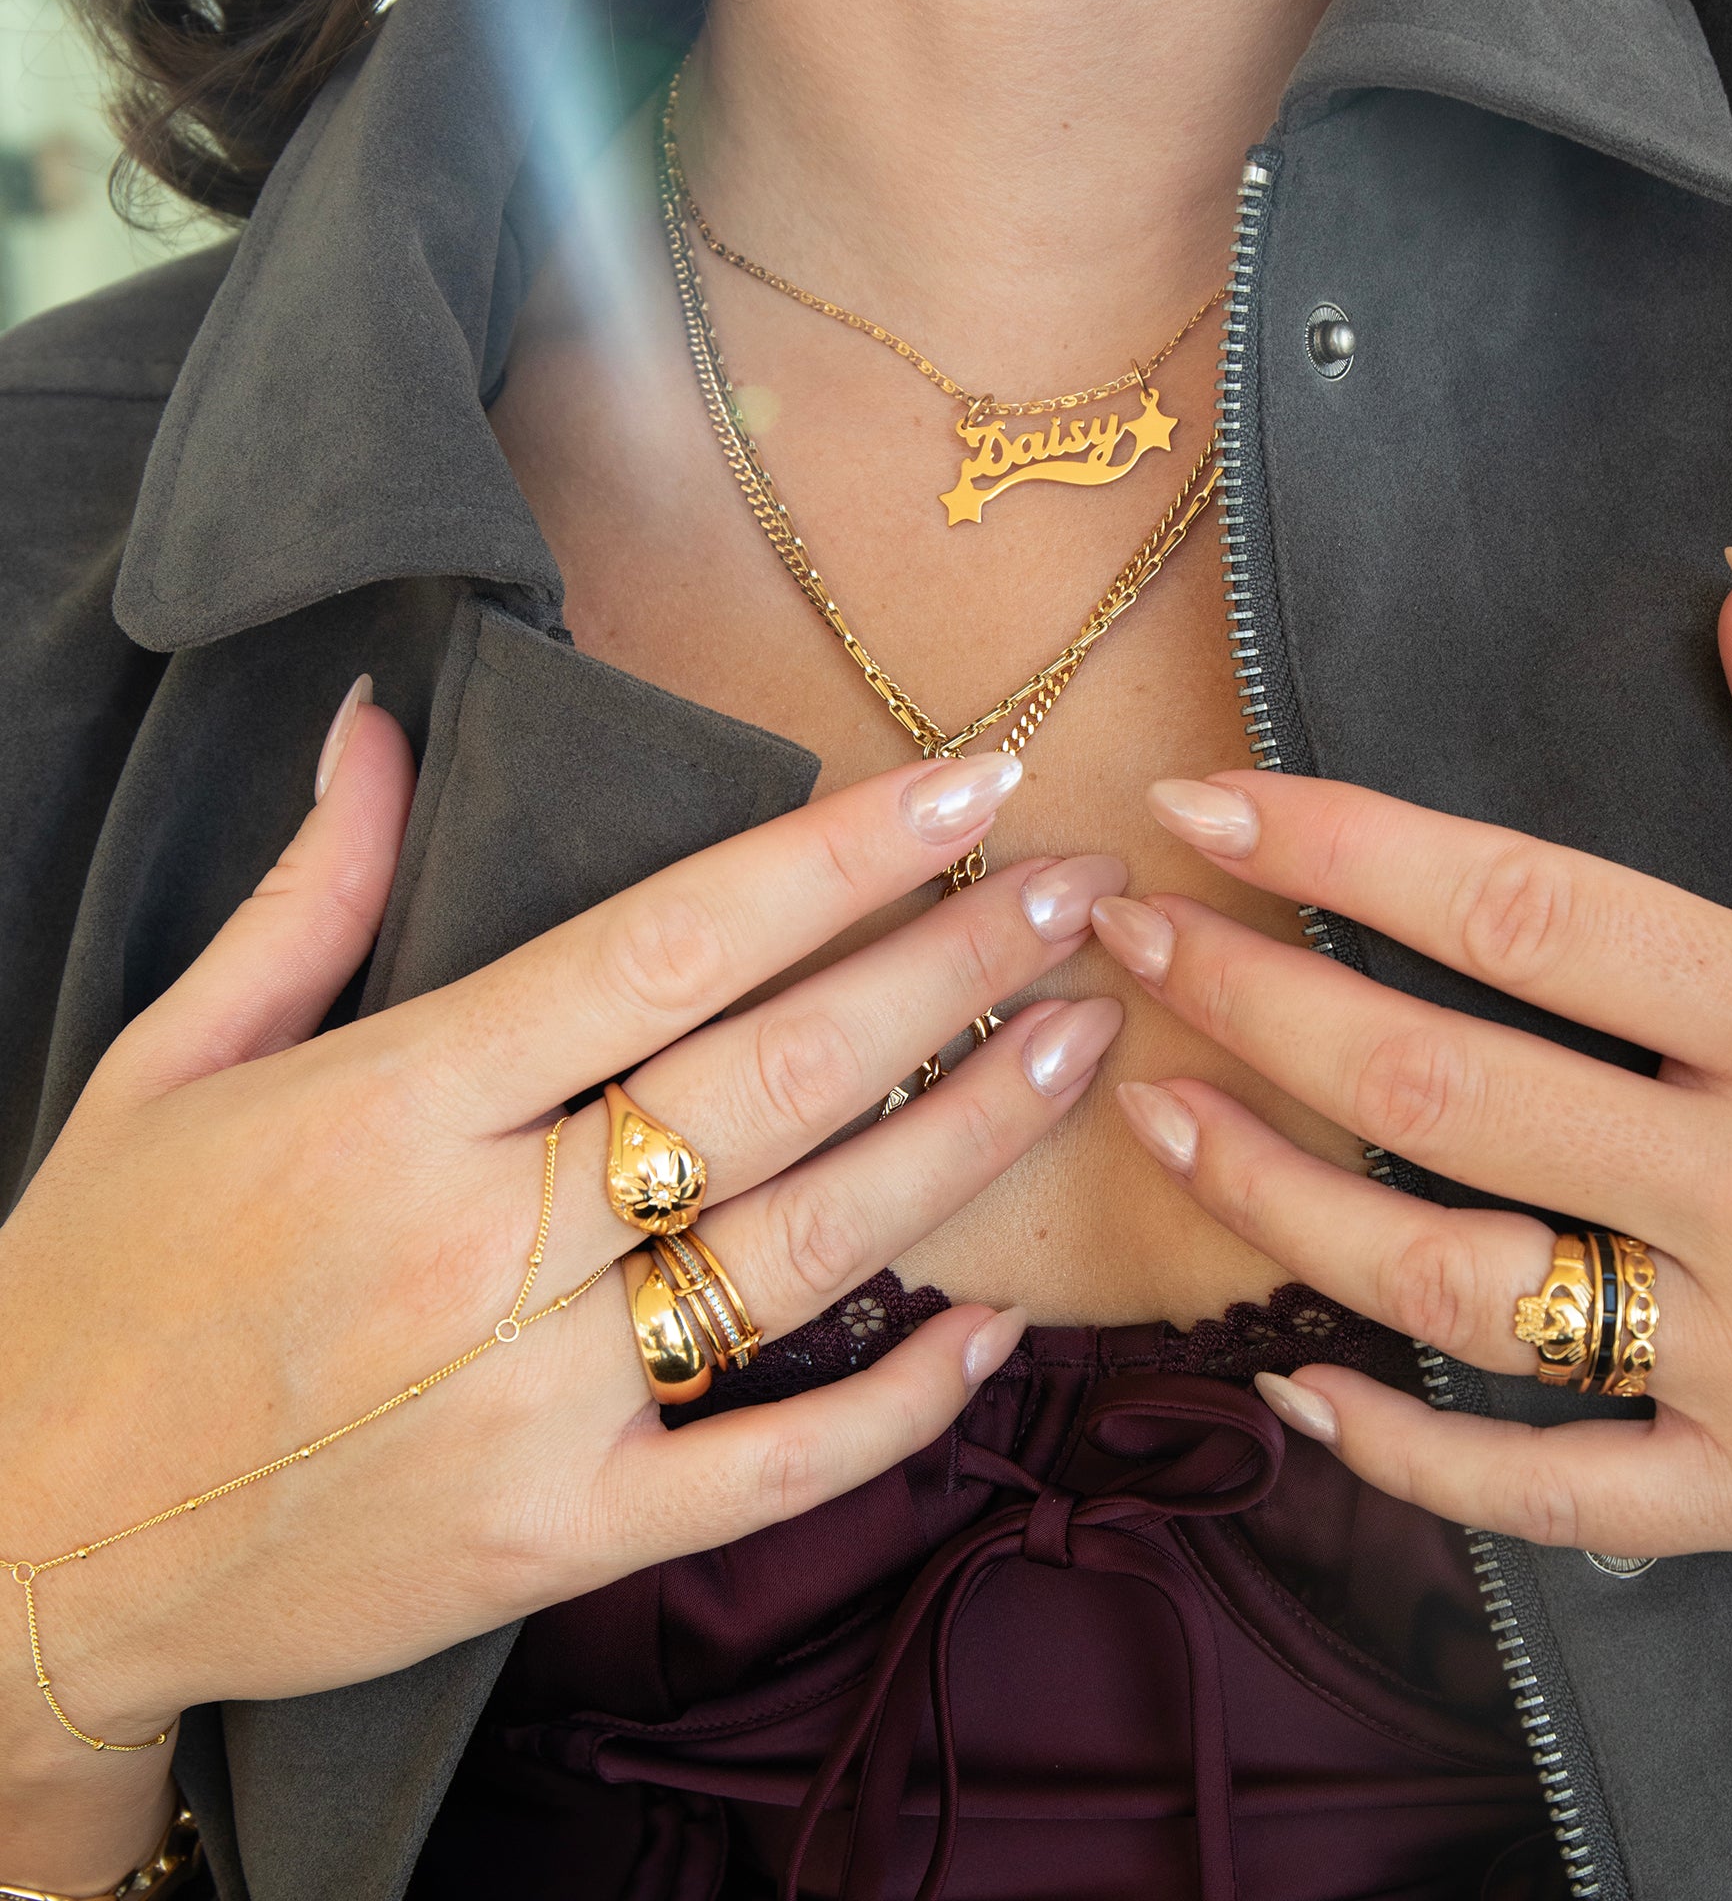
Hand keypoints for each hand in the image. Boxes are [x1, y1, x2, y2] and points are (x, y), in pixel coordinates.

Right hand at [0, 691, 1125, 1890]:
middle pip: (778, 1078)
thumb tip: (383, 725)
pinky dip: (899, 1404)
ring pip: (809, 1252)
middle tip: (1079, 895)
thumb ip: (308, 892)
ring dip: (967, 1139)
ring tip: (1083, 1041)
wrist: (14, 1550)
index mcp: (396, 1103)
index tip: (967, 788)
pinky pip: (770, 1466)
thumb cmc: (95, 1286)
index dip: (836, 857)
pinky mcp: (560, 1538)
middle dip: (952, 973)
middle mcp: (485, 1242)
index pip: (666, 943)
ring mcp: (534, 1403)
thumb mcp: (169, 1065)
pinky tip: (1000, 1322)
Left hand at [1093, 549, 1731, 1578]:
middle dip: (1249, 1001)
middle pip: (1431, 1084)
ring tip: (1159, 1126)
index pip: (1512, 912)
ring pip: (1444, 1284)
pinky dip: (1410, 1460)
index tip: (1204, 813)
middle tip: (1124, 941)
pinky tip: (1297, 1395)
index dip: (1333, 850)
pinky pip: (1551, 1494)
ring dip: (1271, 1204)